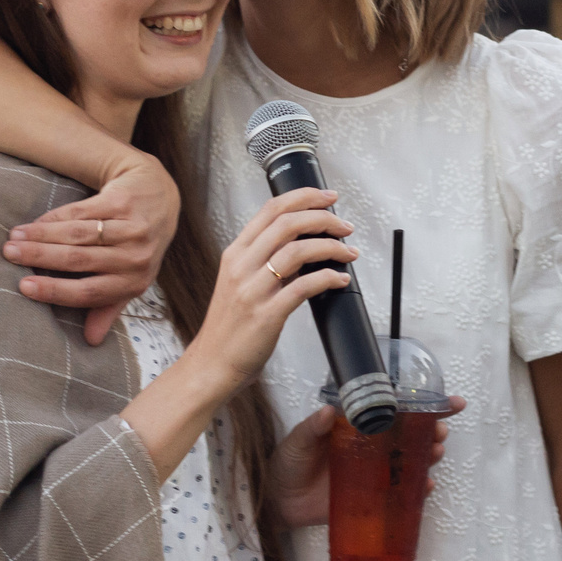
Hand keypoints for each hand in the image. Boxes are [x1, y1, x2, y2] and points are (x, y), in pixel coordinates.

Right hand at [5, 152, 181, 344]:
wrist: (158, 199)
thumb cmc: (135, 246)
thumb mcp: (128, 279)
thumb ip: (107, 307)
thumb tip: (91, 341)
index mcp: (134, 283)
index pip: (89, 293)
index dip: (54, 291)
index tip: (24, 287)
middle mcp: (136, 258)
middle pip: (78, 260)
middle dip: (39, 257)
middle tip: (10, 255)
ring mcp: (132, 229)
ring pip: (77, 235)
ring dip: (41, 236)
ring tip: (14, 237)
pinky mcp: (124, 202)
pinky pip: (81, 212)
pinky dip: (55, 218)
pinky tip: (36, 222)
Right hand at [185, 189, 357, 386]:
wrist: (212, 363)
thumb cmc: (230, 326)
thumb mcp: (239, 282)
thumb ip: (264, 261)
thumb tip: (304, 244)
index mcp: (235, 254)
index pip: (271, 210)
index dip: (304, 198)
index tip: (327, 197)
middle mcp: (242, 267)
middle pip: (287, 223)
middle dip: (324, 218)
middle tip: (344, 225)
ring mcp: (253, 290)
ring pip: (298, 251)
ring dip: (331, 247)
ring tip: (348, 253)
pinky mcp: (266, 315)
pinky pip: (304, 287)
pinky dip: (328, 278)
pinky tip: (340, 280)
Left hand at [267, 395, 462, 530]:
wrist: (278, 500)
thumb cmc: (288, 462)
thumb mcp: (298, 440)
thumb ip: (312, 427)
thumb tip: (327, 411)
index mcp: (359, 426)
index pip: (396, 411)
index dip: (425, 405)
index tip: (451, 402)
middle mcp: (372, 447)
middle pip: (412, 435)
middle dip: (433, 431)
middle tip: (439, 431)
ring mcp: (374, 472)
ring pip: (412, 461)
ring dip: (429, 456)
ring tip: (435, 452)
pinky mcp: (373, 497)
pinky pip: (401, 493)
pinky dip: (418, 490)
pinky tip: (426, 486)